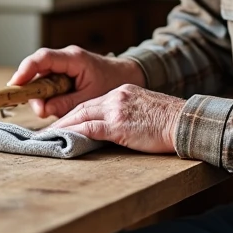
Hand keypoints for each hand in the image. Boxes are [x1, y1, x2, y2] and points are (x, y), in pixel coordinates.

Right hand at [8, 46, 144, 117]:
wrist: (127, 76)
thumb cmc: (112, 83)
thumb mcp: (90, 98)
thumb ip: (65, 104)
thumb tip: (43, 109)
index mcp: (74, 59)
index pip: (43, 58)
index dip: (26, 70)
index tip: (15, 85)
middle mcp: (65, 58)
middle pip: (37, 69)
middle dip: (34, 91)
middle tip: (42, 111)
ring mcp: (63, 64)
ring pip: (41, 77)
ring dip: (42, 95)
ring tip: (55, 109)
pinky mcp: (63, 72)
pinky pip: (48, 81)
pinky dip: (48, 94)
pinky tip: (57, 104)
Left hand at [53, 85, 184, 153]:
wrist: (185, 121)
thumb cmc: (171, 121)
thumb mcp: (147, 110)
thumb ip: (129, 114)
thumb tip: (120, 127)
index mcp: (123, 92)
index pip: (92, 102)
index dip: (75, 113)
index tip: (64, 121)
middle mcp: (116, 97)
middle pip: (81, 107)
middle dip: (63, 119)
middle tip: (47, 130)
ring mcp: (116, 110)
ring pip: (81, 116)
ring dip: (62, 127)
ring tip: (49, 137)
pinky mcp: (118, 125)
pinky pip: (89, 129)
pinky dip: (73, 133)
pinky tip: (63, 140)